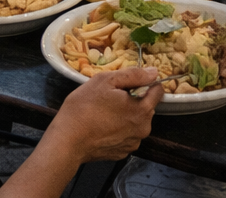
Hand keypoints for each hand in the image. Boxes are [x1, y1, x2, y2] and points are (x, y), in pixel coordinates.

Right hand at [47, 67, 161, 162]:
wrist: (67, 141)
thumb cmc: (85, 107)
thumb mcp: (105, 81)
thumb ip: (133, 75)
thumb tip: (153, 72)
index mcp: (142, 110)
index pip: (158, 92)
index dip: (146, 83)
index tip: (129, 83)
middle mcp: (143, 129)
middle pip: (146, 107)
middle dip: (133, 99)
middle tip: (110, 97)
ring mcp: (132, 143)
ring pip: (136, 122)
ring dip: (126, 115)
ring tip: (104, 112)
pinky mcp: (122, 153)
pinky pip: (126, 135)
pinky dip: (119, 130)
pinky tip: (102, 126)